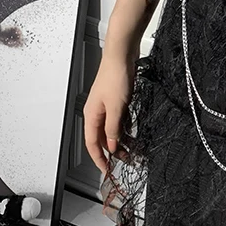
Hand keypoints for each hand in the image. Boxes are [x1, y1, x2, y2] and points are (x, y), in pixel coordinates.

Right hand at [83, 53, 134, 174]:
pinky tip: (133, 133)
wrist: (122, 55)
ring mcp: (107, 105)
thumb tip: (112, 144)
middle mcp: (97, 112)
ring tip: (133, 150)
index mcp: (92, 115)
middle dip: (113, 151)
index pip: (92, 143)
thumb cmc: (115, 76)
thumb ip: (113, 128)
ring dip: (121, 140)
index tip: (106, 170)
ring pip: (112, 129)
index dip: (99, 159)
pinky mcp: (117, 99)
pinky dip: (125, 128)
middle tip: (125, 161)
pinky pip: (119, 120)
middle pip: (103, 138)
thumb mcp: (116, 107)